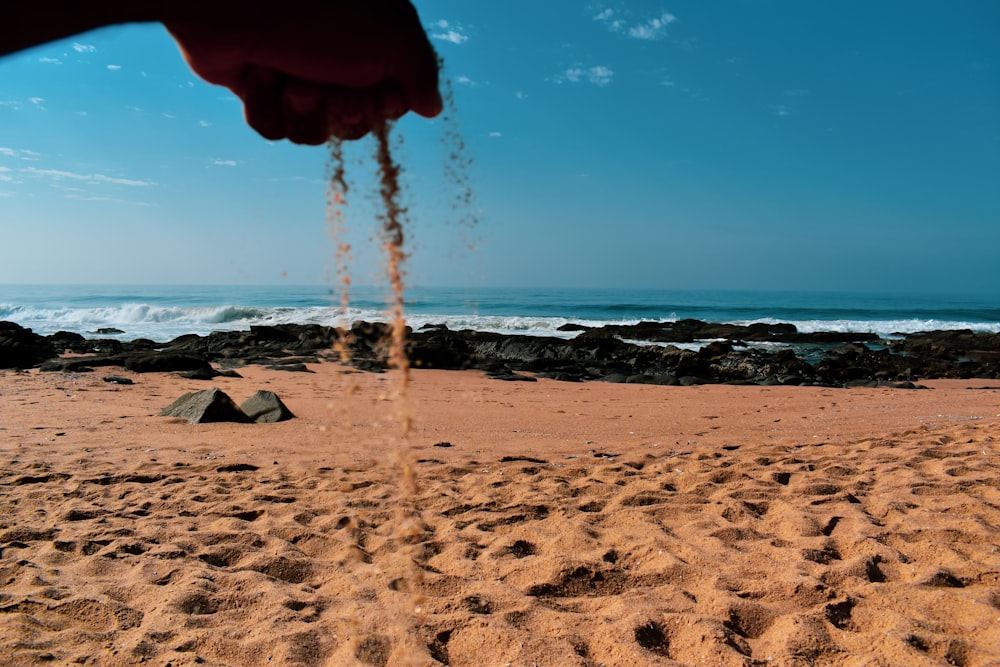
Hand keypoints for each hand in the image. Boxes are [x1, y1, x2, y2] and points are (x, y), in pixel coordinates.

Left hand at [165, 1, 441, 143]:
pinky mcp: (257, 86)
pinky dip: (265, 104)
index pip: (390, 105)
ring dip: (301, 112)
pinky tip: (258, 70)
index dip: (378, 108)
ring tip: (288, 78)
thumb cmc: (323, 11)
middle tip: (329, 86)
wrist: (240, 0)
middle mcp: (335, 60)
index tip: (371, 91)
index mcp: (371, 45)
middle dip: (340, 113)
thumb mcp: (394, 39)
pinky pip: (271, 127)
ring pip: (309, 134)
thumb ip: (422, 74)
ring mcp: (295, 73)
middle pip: (351, 126)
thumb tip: (433, 108)